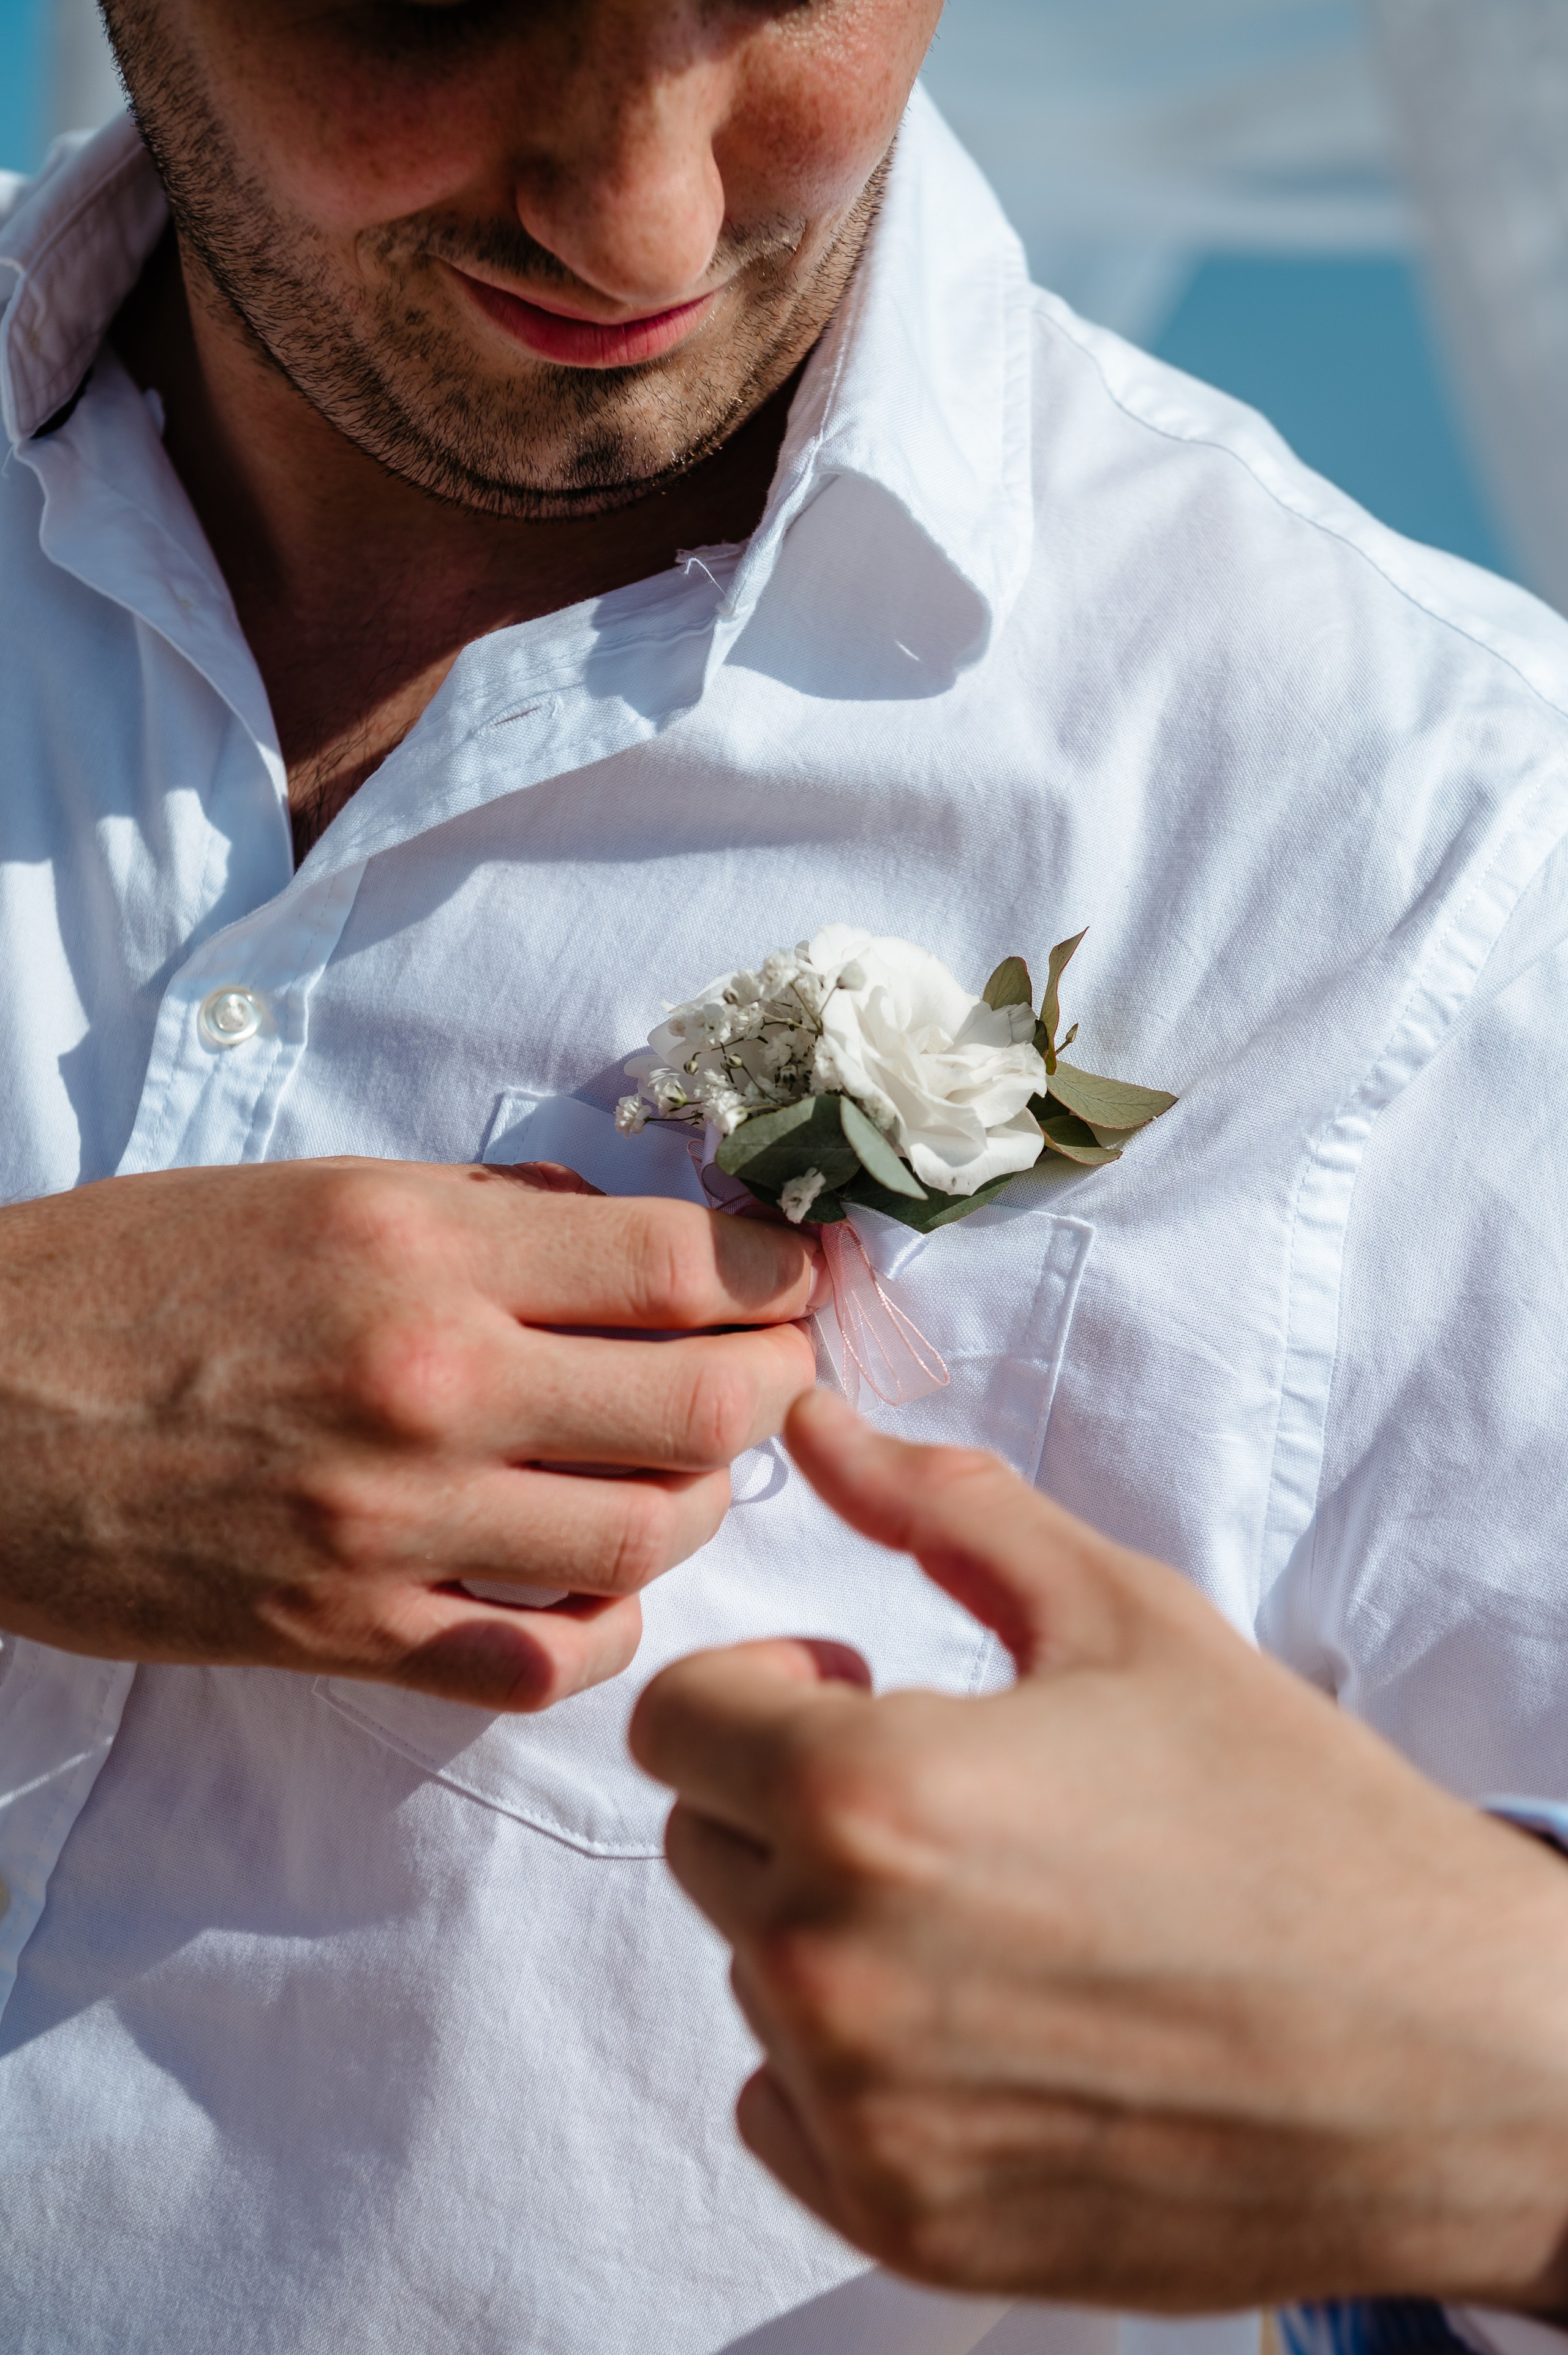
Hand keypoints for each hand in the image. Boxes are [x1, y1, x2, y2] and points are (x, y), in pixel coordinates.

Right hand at [0, 1157, 818, 1708]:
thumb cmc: (138, 1277)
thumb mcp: (320, 1191)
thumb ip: (492, 1214)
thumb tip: (632, 1236)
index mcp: (422, 1249)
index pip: (682, 1267)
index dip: (778, 1275)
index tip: (794, 1280)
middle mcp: (426, 1384)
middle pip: (703, 1407)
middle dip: (773, 1385)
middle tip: (770, 1371)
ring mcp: (390, 1524)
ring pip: (646, 1537)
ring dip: (698, 1502)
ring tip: (680, 1469)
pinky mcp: (346, 1632)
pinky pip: (546, 1657)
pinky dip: (607, 1624)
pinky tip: (598, 1579)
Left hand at [632, 1391, 1567, 2313]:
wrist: (1445, 2053)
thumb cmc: (1293, 1817)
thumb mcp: (1124, 1616)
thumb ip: (940, 1508)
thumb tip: (815, 1421)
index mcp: (868, 1797)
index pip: (674, 1719)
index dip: (762, 1688)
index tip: (853, 1690)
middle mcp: (833, 1968)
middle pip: (704, 1841)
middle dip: (793, 1796)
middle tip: (949, 1793)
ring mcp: (862, 2114)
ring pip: (753, 1973)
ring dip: (831, 1927)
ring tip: (995, 1910)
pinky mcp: (903, 2221)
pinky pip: (785, 2107)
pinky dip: (851, 2064)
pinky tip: (989, 2023)